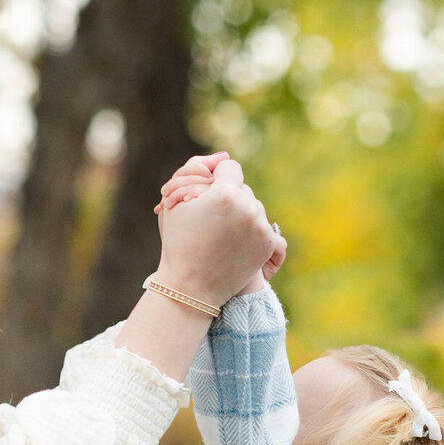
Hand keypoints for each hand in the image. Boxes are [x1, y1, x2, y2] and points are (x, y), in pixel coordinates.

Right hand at [154, 158, 278, 307]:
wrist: (191, 286)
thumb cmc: (178, 242)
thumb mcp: (175, 203)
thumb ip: (194, 172)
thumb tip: (224, 157)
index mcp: (224, 193)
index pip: (228, 167)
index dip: (215, 179)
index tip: (206, 196)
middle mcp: (247, 206)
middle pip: (242, 188)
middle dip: (228, 199)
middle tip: (211, 220)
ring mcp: (261, 226)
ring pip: (254, 207)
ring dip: (241, 215)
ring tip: (221, 235)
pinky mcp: (268, 243)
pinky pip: (263, 226)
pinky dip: (250, 232)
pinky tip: (233, 243)